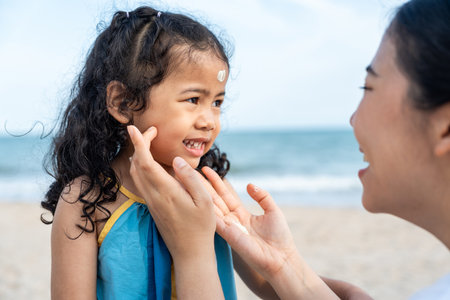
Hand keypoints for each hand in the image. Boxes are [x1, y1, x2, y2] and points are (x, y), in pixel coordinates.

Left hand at [127, 125, 215, 259]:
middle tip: (151, 131)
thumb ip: (190, 178)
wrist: (189, 253)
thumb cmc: (201, 227)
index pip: (145, 162)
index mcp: (166, 192)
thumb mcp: (204, 201)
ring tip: (149, 143)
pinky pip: (140, 182)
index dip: (138, 143)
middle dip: (139, 145)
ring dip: (138, 155)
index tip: (133, 128)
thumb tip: (176, 161)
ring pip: (135, 174)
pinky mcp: (152, 207)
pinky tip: (150, 164)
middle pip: (136, 165)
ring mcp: (151, 202)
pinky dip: (141, 167)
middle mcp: (153, 196)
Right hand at [201, 166, 297, 279]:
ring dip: (200, 195)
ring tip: (188, 182)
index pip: (225, 194)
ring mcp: (229, 228)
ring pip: (211, 208)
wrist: (282, 258)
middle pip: (214, 199)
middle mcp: (232, 220)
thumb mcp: (272, 210)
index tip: (206, 170)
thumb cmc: (279, 237)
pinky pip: (215, 221)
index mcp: (241, 213)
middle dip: (203, 186)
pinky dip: (206, 211)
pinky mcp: (229, 236)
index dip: (216, 182)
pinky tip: (196, 199)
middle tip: (190, 172)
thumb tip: (249, 184)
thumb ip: (262, 196)